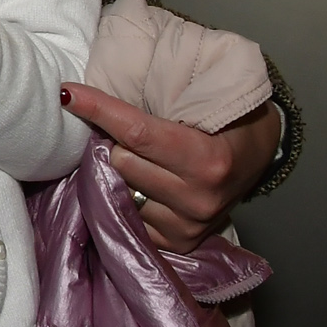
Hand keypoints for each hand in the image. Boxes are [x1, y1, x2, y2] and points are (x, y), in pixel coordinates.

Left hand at [59, 81, 283, 253]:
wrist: (260, 153)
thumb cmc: (229, 117)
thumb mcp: (206, 98)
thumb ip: (160, 94)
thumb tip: (101, 83)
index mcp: (208, 160)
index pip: (137, 133)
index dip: (99, 109)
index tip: (67, 92)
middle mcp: (198, 198)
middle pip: (120, 162)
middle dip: (116, 141)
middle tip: (130, 130)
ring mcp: (187, 225)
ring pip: (120, 188)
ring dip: (121, 169)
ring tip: (144, 157)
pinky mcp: (177, 242)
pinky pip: (128, 213)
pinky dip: (127, 193)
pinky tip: (145, 181)